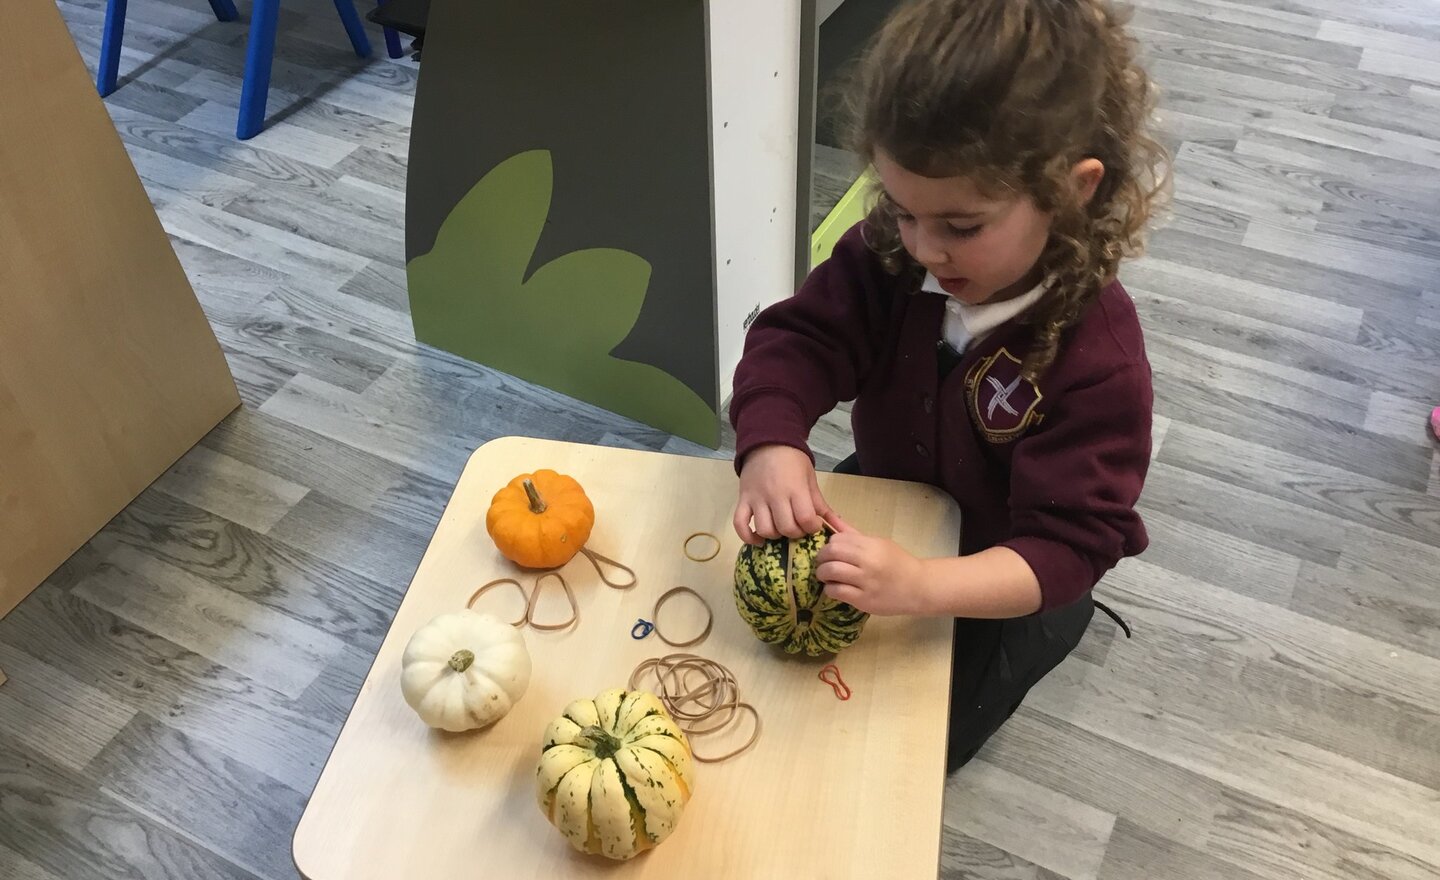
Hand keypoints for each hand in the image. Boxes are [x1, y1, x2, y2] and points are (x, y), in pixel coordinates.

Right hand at [734, 445, 832, 544]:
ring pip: (765, 529)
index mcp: (795, 488)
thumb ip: (820, 504)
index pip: (805, 519)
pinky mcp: (742, 500)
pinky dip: (747, 537)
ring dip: (775, 535)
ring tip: (780, 528)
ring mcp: (756, 498)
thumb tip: (836, 525)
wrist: (767, 443)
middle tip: (798, 526)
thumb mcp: (810, 479)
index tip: (813, 524)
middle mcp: (775, 495)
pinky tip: (758, 540)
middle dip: (796, 533)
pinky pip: (739, 524)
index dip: (812, 528)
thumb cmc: (793, 461)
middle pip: (786, 528)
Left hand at [815, 515, 931, 615]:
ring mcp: (866, 581)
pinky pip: (836, 591)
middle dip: (821, 558)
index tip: (830, 552)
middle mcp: (868, 561)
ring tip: (826, 576)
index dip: (829, 545)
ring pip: (831, 572)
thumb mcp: (878, 543)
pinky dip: (829, 589)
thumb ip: (853, 534)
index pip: (838, 539)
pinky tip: (834, 589)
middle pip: (831, 553)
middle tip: (823, 564)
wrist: (919, 587)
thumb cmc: (898, 563)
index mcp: (871, 545)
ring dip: (822, 574)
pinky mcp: (864, 600)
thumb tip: (829, 518)